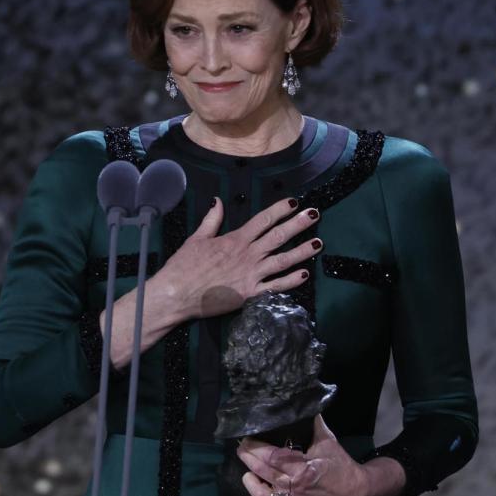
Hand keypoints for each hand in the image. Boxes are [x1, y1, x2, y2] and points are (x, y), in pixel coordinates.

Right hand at [154, 197, 322, 321]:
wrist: (177, 294)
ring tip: (319, 243)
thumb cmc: (184, 266)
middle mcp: (247, 255)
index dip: (280, 209)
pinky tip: (305, 274)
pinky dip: (291, 281)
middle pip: (278, 236)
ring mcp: (251, 275)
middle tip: (315, 215)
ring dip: (302, 251)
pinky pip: (276, 287)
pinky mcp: (250, 294)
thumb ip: (212, 220)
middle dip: (298, 224)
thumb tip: (218, 201)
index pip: (263, 220)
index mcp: (235, 239)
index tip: (294, 202)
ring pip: (282, 260)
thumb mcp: (197, 238)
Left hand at [238, 415, 369, 495]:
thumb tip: (306, 405)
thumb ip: (314, 424)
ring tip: (245, 463)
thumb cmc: (341, 467)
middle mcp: (294, 485)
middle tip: (241, 445)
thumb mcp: (329, 442)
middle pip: (263, 471)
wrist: (354, 493)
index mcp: (303, 468)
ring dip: (250, 477)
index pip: (273, 457)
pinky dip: (258, 491)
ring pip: (261, 491)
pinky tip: (253, 480)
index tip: (249, 436)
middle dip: (248, 457)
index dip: (257, 447)